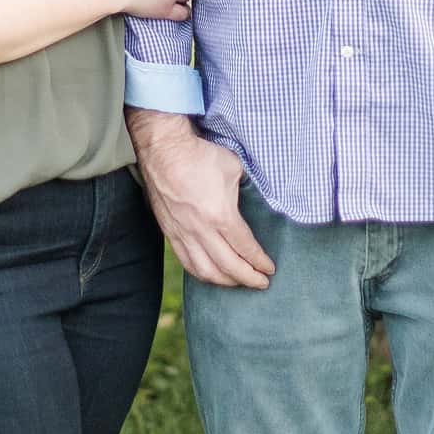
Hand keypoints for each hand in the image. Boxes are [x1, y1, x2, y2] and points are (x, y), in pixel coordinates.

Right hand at [126, 110, 273, 289]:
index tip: (269, 269)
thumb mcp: (235, 169)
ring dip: (225, 281)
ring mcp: (183, 233)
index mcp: (220, 215)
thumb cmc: (200, 155)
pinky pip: (186, 262)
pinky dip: (202, 273)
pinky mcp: (170, 232)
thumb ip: (245, 191)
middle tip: (262, 283)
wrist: (164, 149)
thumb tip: (253, 201)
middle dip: (248, 278)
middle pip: (228, 267)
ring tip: (238, 282)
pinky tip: (212, 274)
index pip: (245, 248)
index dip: (260, 262)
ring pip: (205, 271)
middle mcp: (201, 230)